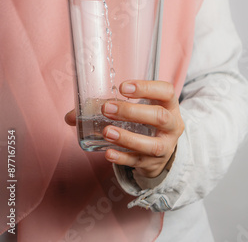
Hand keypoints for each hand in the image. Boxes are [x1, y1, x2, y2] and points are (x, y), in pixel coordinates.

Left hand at [65, 80, 184, 177]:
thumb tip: (72, 116)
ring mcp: (165, 146)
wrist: (162, 149)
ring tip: (107, 132)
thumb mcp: (139, 109)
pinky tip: (108, 153)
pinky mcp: (153, 163)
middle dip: (133, 112)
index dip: (147, 88)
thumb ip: (110, 107)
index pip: (166, 92)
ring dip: (128, 138)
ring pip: (152, 144)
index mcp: (169, 105)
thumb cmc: (147, 122)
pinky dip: (123, 158)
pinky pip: (138, 161)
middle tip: (107, 109)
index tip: (123, 87)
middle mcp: (172, 125)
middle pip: (160, 117)